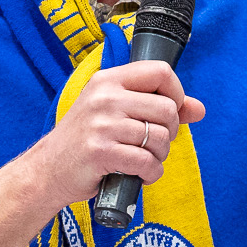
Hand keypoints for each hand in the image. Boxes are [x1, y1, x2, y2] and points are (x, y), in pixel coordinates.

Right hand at [28, 60, 205, 205]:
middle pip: (167, 108)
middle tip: (153, 144)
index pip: (160, 71)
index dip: (177, 93)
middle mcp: (105, 97)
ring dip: (159, 156)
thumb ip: (157, 107)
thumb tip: (199, 109)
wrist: (47, 170)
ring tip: (143, 161)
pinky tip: (139, 175)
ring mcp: (101, 124)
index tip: (170, 113)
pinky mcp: (101, 151)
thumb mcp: (115, 114)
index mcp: (108, 80)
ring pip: (160, 137)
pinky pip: (147, 161)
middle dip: (169, 133)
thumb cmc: (85, 141)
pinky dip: (151, 173)